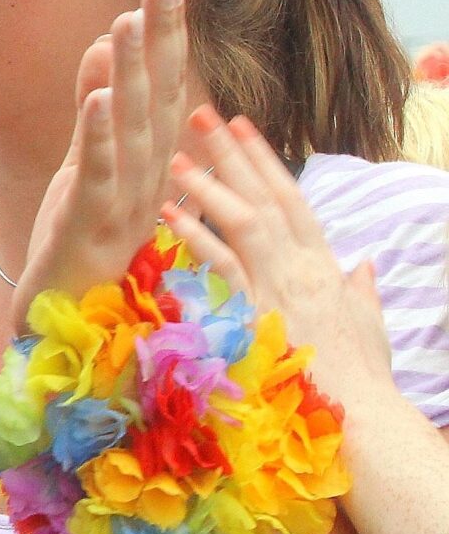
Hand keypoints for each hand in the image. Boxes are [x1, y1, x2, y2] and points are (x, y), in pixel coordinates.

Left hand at [10, 0, 191, 329]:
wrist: (61, 318)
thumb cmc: (76, 239)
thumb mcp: (85, 165)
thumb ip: (96, 110)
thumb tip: (106, 47)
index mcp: (148, 160)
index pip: (164, 86)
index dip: (168, 34)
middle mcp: (147, 175)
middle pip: (159, 96)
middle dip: (161, 36)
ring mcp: (124, 201)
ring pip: (132, 129)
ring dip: (132, 73)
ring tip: (128, 20)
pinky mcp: (92, 225)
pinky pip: (98, 174)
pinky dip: (98, 134)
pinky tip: (100, 95)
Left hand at [164, 108, 394, 402]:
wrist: (362, 421)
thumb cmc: (361, 379)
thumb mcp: (367, 324)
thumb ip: (361, 291)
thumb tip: (366, 265)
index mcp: (325, 266)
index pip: (292, 199)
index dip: (265, 160)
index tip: (241, 126)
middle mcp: (304, 266)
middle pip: (264, 196)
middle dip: (231, 153)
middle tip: (198, 113)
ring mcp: (282, 286)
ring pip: (243, 220)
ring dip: (208, 183)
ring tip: (175, 153)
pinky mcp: (259, 311)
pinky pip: (222, 264)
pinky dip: (194, 235)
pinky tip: (167, 212)